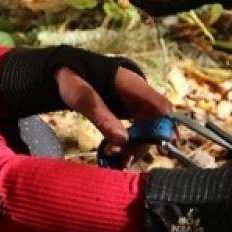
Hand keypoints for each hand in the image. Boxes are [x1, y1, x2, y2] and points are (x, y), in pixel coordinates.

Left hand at [55, 65, 171, 147]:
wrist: (65, 72)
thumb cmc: (73, 79)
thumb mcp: (81, 96)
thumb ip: (101, 116)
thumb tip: (122, 139)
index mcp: (132, 85)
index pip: (160, 106)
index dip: (166, 127)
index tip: (163, 148)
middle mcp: (138, 95)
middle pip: (154, 123)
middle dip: (142, 144)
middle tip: (124, 158)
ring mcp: (134, 105)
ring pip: (145, 131)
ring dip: (134, 148)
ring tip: (116, 159)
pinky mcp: (128, 114)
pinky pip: (136, 132)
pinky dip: (129, 145)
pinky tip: (119, 157)